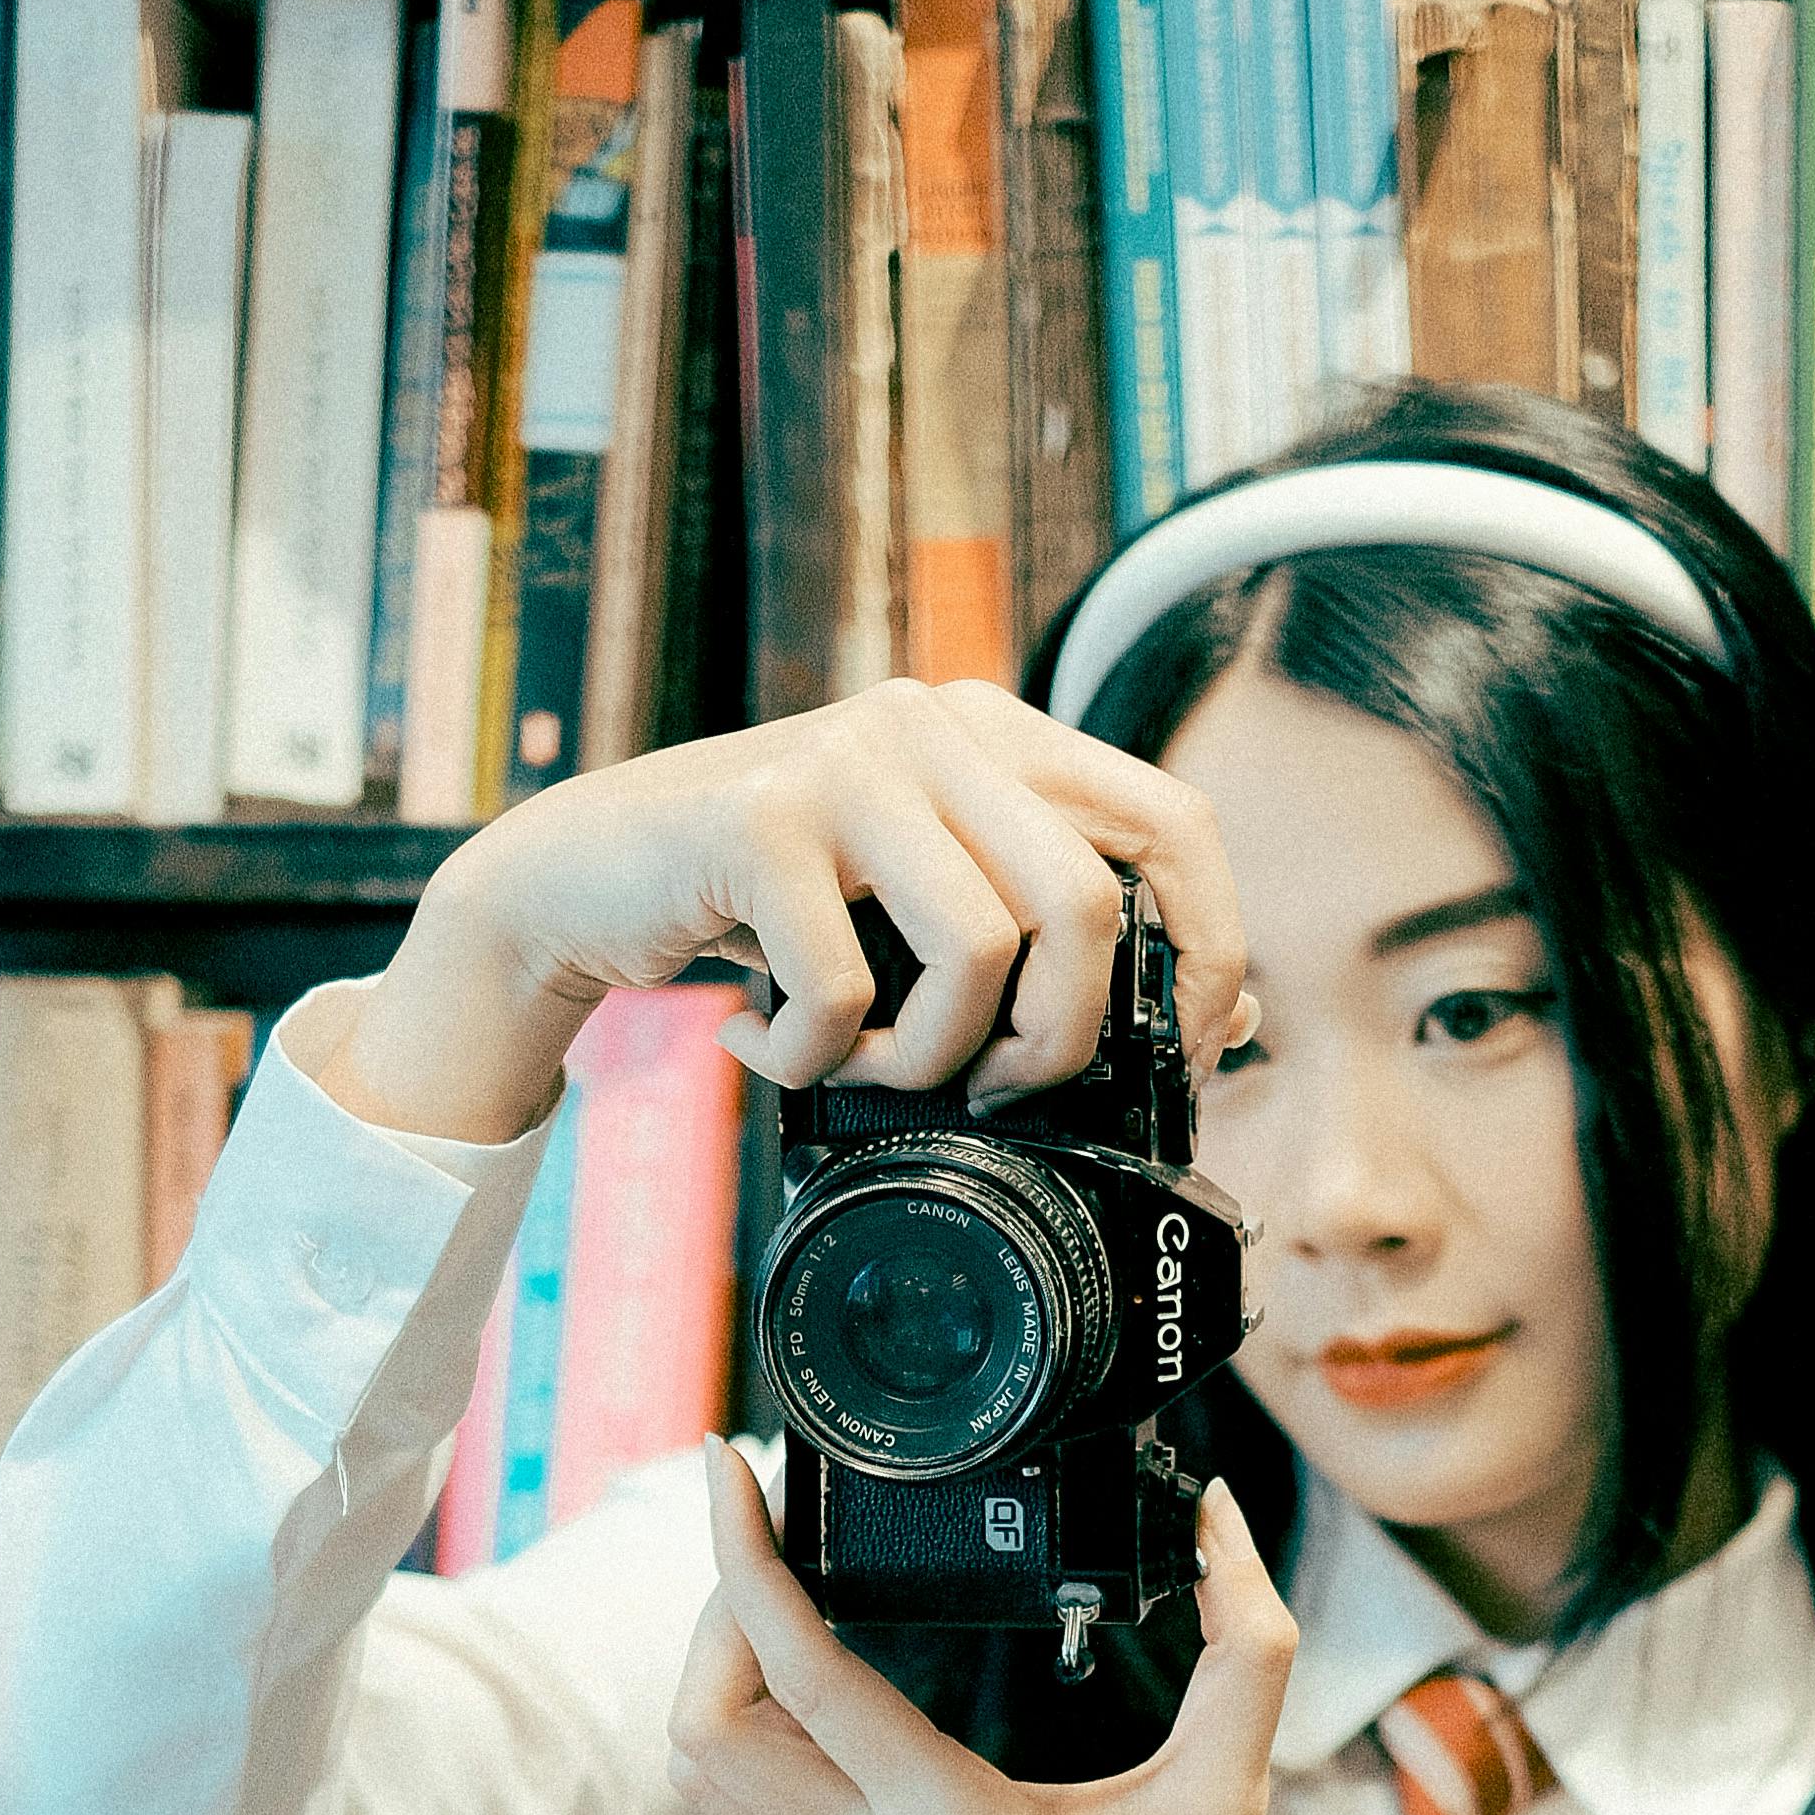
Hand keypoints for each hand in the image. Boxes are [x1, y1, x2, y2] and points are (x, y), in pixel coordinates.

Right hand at [323, 680, 1254, 1150]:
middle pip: (1086, 905)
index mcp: (1000, 735)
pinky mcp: (759, 817)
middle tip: (996, 1092)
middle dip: (1057, 1042)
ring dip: (923, 1062)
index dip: (1210, 949)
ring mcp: (847, 760)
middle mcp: (936, 722)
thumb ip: (1045, 932)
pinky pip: (845, 990)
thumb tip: (1230, 1020)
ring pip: (976, 954)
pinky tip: (761, 1046)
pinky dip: (806, 1059)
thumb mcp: (922, 909)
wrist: (585, 879)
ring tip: (858, 1069)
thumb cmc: (775, 915)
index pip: (1174, 824)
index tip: (1185, 1057)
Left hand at [671, 1445, 1297, 1814]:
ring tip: (786, 1586)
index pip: (802, 1678)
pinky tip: (804, 1665)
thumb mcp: (1233, 1794)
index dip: (745, 1561)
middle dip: (720, 1607)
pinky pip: (742, 1803)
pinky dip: (742, 1720)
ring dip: (719, 1665)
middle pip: (703, 1726)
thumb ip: (1246, 1645)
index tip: (732, 1466)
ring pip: (703, 1769)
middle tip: (779, 1534)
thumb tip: (1220, 1512)